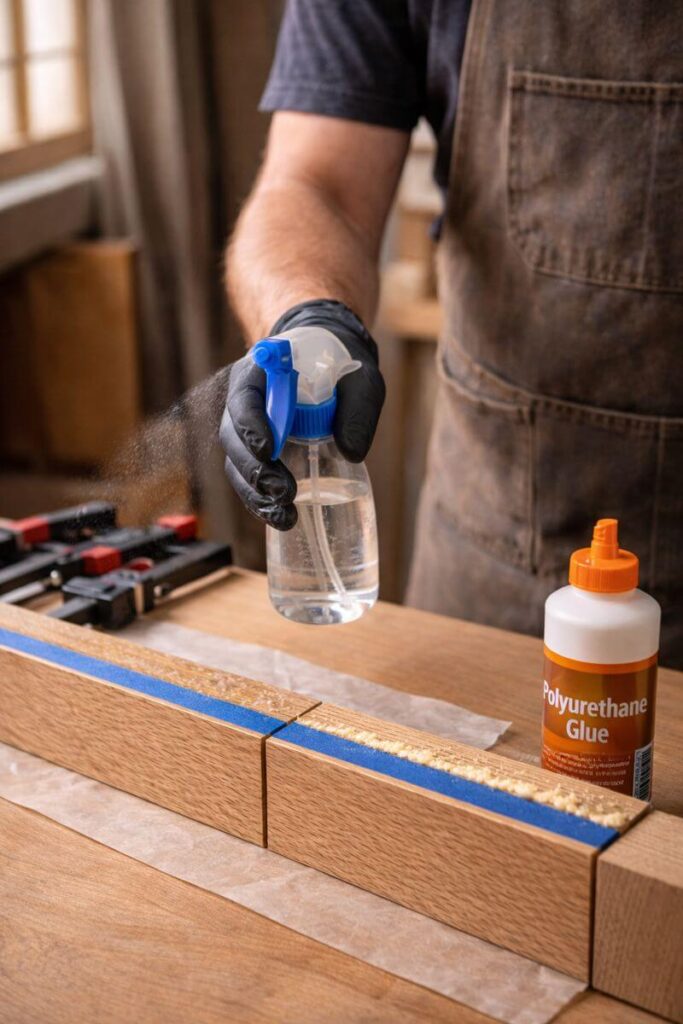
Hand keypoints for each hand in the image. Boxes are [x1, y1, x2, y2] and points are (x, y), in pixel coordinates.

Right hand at [219, 299, 384, 529]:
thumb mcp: (361, 382)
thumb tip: (351, 452)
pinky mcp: (258, 454)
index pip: (244, 399)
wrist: (331, 368)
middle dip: (254, 470)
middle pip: (232, 438)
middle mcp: (245, 402)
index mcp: (261, 374)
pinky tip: (282, 517)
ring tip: (285, 515)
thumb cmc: (343, 369)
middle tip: (284, 492)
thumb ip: (358, 410)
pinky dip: (262, 501)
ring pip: (236, 464)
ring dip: (256, 493)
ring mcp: (248, 430)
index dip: (250, 426)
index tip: (269, 451)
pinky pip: (249, 479)